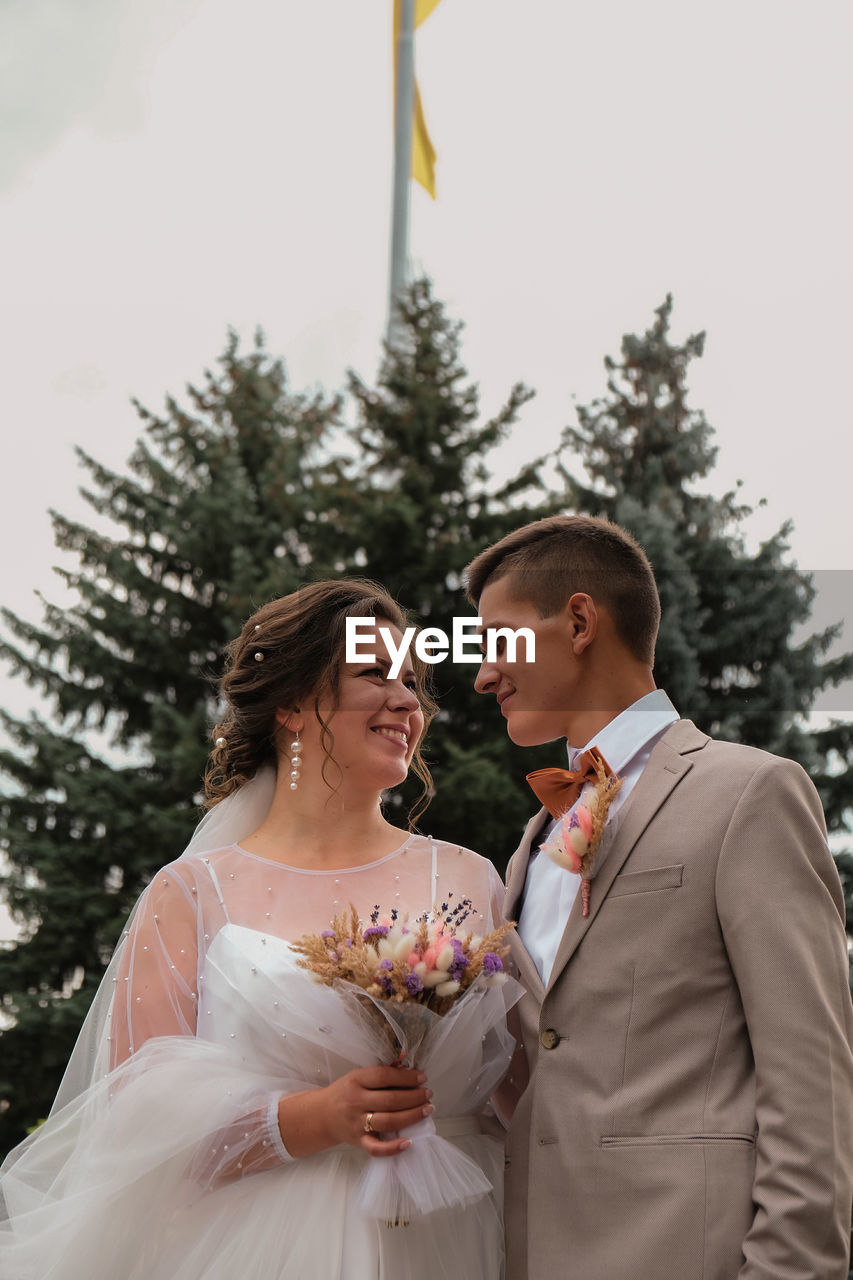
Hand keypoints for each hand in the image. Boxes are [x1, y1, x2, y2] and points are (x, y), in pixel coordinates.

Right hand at [277, 1065, 432, 1158]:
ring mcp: (357, 1123)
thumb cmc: (345, 1092)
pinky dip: (392, 1148)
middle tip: (429, 1094)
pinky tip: (408, 1142)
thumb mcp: (359, 1075)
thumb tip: (405, 1058)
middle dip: (414, 1097)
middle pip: (390, 1100)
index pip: (385, 1076)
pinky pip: (375, 1148)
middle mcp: (356, 1101)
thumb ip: (382, 1070)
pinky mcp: (358, 1141)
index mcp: (356, 1080)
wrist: (322, 1115)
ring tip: (427, 1110)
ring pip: (388, 1121)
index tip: (422, 1077)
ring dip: (411, 1116)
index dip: (406, 1076)